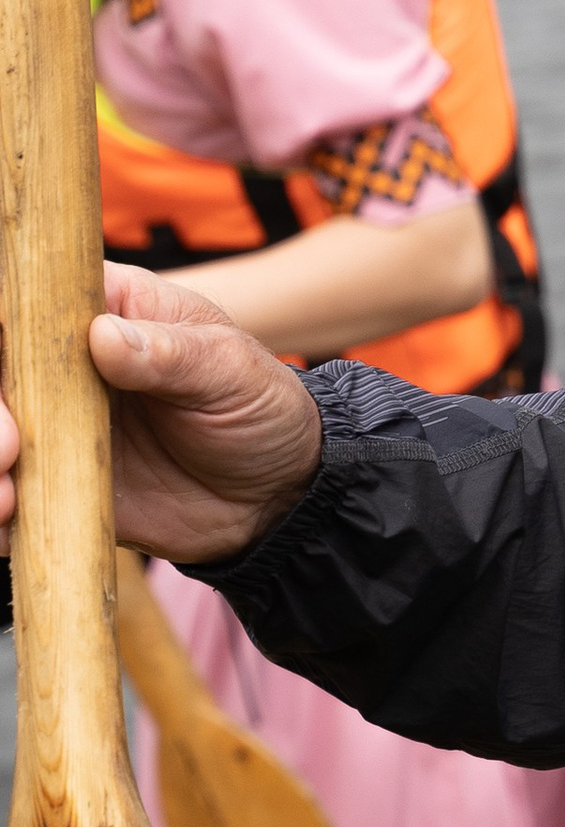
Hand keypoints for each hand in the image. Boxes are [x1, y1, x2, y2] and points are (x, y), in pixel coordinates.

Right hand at [0, 262, 322, 570]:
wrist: (274, 496)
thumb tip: (105, 336)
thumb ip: (169, 354)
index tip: (2, 364)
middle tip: (10, 448)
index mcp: (100, 308)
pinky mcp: (53, 484)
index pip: (26, 302)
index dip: (2, 333)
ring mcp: (52, 426)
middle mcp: (61, 366)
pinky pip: (7, 497)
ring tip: (6, 499)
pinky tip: (9, 525)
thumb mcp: (229, 371)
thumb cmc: (258, 408)